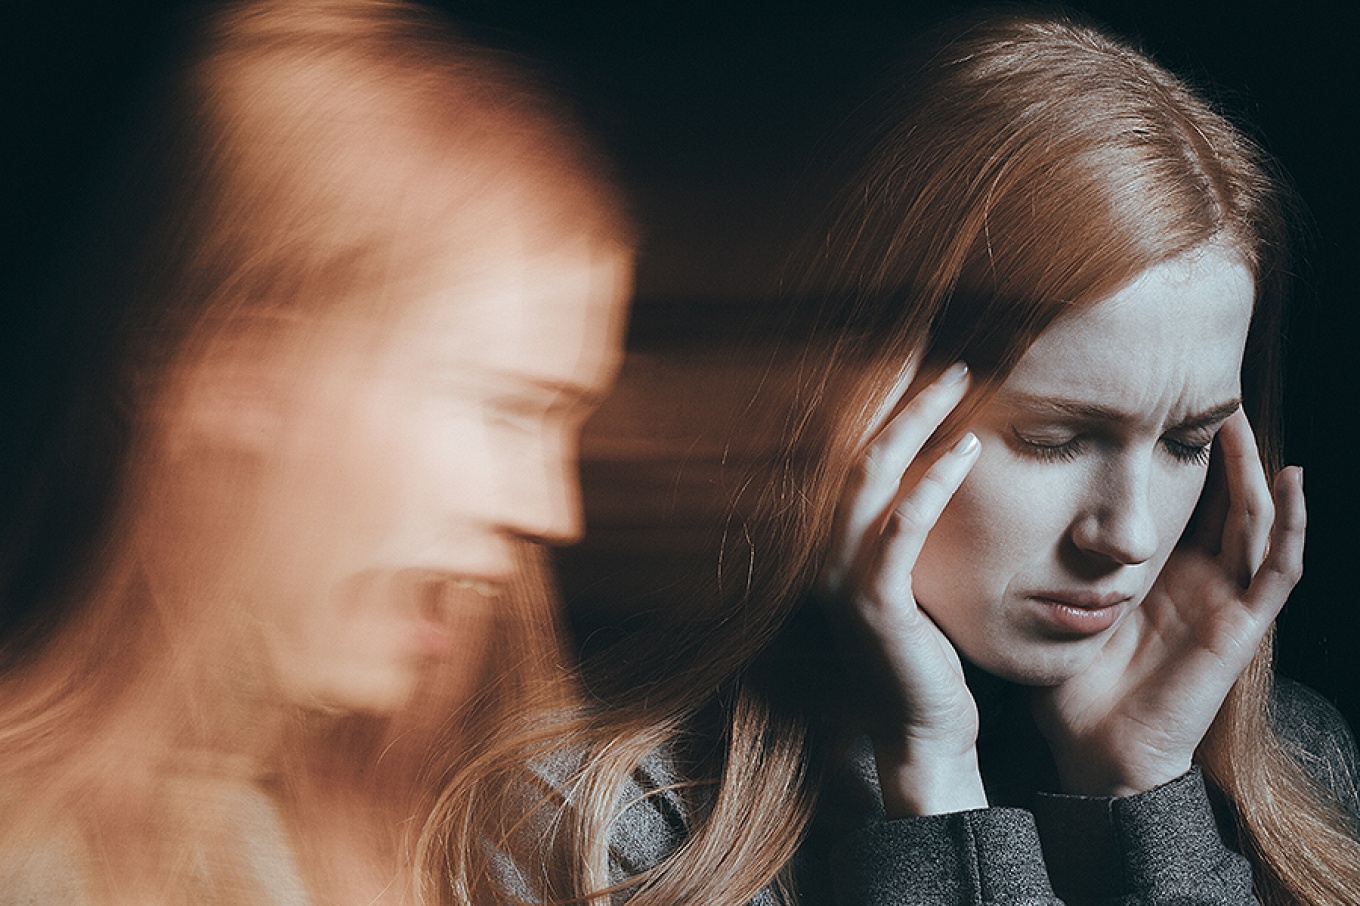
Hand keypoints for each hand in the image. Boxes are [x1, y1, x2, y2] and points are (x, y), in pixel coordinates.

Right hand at [820, 360, 985, 815]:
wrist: (922, 730)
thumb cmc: (927, 651)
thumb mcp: (914, 578)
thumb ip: (908, 524)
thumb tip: (945, 457)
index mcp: (832, 540)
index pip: (850, 448)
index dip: (879, 396)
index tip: (919, 349)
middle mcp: (825, 550)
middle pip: (853, 446)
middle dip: (896, 390)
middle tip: (943, 343)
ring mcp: (844, 576)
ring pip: (870, 474)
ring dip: (914, 419)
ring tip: (958, 376)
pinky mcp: (876, 603)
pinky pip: (900, 527)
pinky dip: (933, 483)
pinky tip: (969, 449)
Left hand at [1034, 410, 1304, 795]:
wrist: (1094, 752)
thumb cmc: (1072, 685)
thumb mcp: (1055, 603)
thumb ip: (1036, 561)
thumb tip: (980, 508)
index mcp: (1156, 573)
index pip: (1176, 499)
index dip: (1173, 453)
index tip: (1151, 401)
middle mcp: (1197, 580)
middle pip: (1221, 498)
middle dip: (1218, 447)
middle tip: (1205, 390)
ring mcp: (1224, 601)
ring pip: (1256, 520)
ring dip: (1255, 469)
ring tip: (1242, 420)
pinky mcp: (1241, 627)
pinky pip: (1277, 569)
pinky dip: (1291, 525)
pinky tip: (1293, 483)